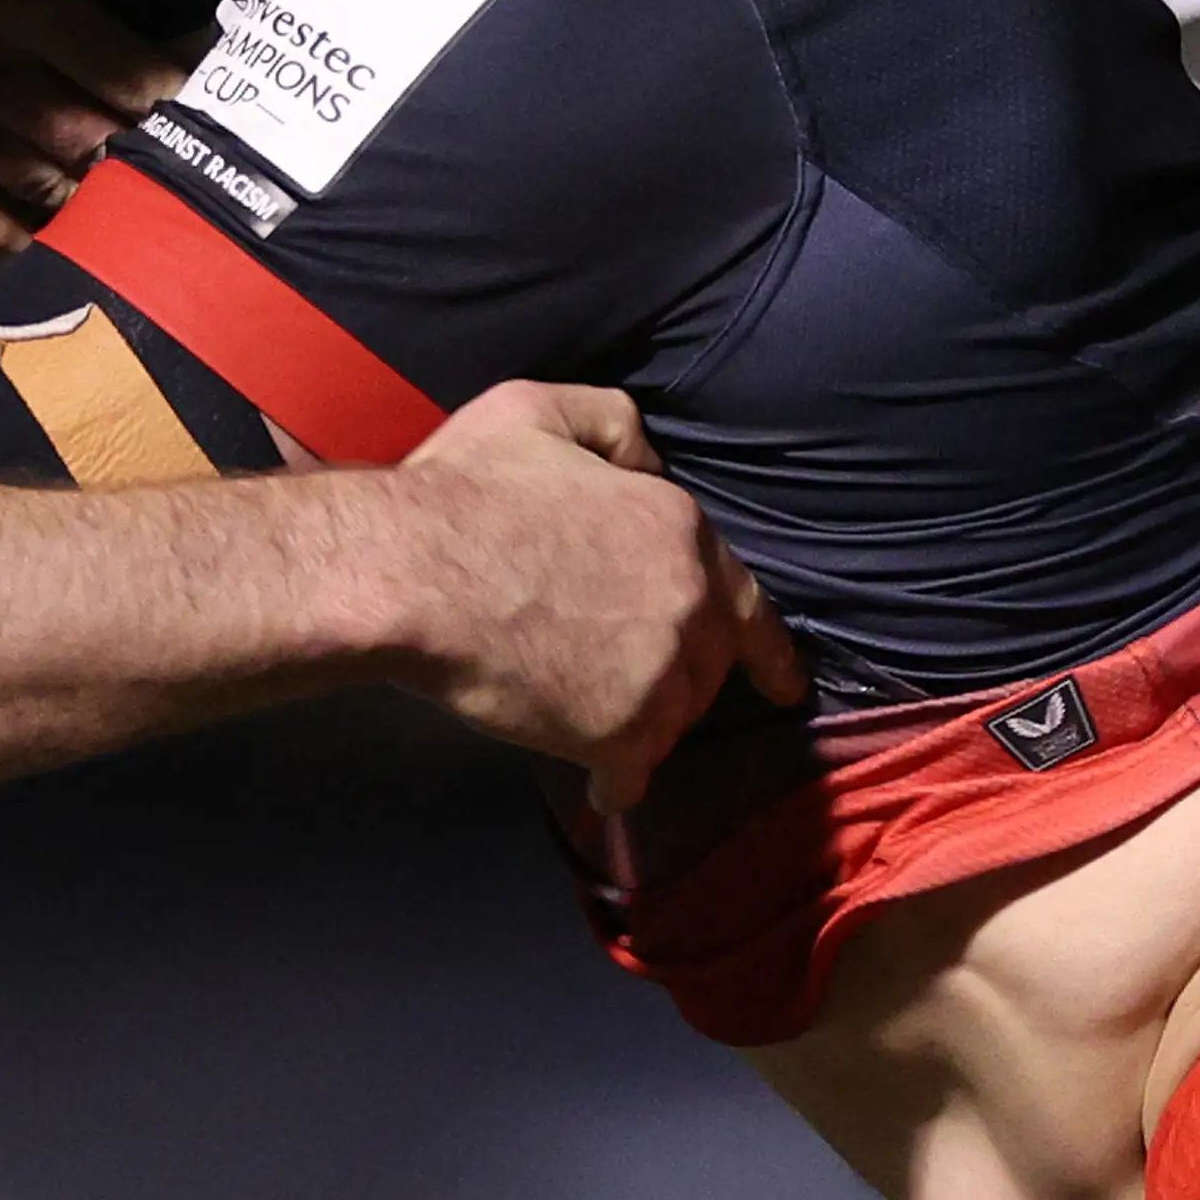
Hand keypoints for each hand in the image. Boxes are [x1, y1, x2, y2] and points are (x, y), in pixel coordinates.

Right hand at [0, 0, 187, 249]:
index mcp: (19, 2)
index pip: (126, 75)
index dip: (178, 102)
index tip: (224, 112)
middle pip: (88, 141)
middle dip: (148, 163)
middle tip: (207, 180)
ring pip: (38, 184)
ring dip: (99, 205)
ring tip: (156, 222)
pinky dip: (17, 235)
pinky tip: (63, 242)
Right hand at [392, 382, 806, 812]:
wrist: (415, 574)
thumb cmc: (466, 490)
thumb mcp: (540, 411)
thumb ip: (614, 427)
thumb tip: (652, 465)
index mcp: (679, 529)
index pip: (745, 600)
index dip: (766, 647)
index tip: (784, 683)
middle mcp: (689, 606)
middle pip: (708, 662)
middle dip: (677, 676)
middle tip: (625, 681)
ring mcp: (661, 676)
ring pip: (675, 719)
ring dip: (645, 724)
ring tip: (598, 722)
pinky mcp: (619, 735)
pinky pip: (633, 774)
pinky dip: (618, 783)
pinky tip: (601, 789)